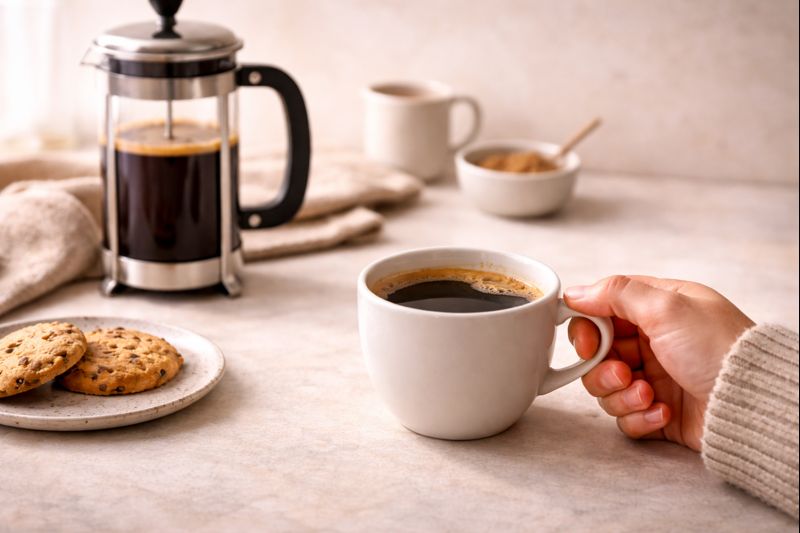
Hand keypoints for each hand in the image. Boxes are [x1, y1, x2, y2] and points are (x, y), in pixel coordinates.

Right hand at [565, 275, 754, 450]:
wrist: (752, 403)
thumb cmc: (718, 348)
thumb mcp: (666, 307)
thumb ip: (616, 293)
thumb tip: (575, 292)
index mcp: (655, 309)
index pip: (602, 310)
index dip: (587, 327)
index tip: (588, 342)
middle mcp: (652, 342)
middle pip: (598, 353)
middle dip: (601, 367)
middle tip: (621, 372)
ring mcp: (655, 377)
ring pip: (606, 387)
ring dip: (620, 394)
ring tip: (648, 394)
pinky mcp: (657, 411)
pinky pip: (625, 416)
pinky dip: (639, 417)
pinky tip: (663, 411)